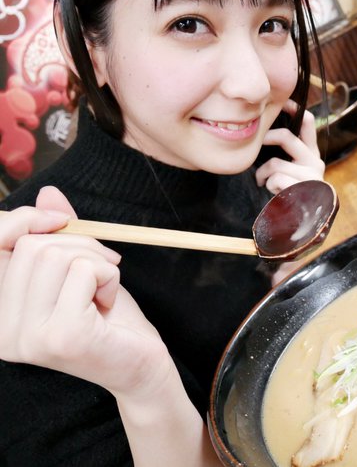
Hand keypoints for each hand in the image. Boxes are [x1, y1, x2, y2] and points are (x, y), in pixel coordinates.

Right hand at [0, 187, 170, 397]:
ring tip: (104, 289)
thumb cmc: (111, 318)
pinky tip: (108, 304)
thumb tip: (48, 193)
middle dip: (79, 244)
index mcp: (1, 315)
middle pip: (31, 246)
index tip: (57, 220)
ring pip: (56, 254)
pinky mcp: (61, 335)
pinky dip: (107, 276)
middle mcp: (3, 331)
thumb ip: (58, 235)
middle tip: (103, 268)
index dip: (20, 221)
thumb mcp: (81, 269)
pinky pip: (82, 271)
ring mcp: (29, 337)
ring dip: (95, 261)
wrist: (141, 365)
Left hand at [255, 99, 324, 193]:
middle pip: (286, 137)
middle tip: (259, 143)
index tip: (281, 102)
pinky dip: (268, 186)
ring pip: (276, 163)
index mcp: (312, 153)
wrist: (304, 221)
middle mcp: (315, 161)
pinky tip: (272, 192)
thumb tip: (264, 131)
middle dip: (267, 139)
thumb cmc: (293, 191)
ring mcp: (310, 175)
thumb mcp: (292, 169)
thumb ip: (287, 153)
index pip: (308, 122)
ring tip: (262, 181)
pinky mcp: (302, 189)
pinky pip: (275, 180)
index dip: (294, 108)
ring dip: (263, 174)